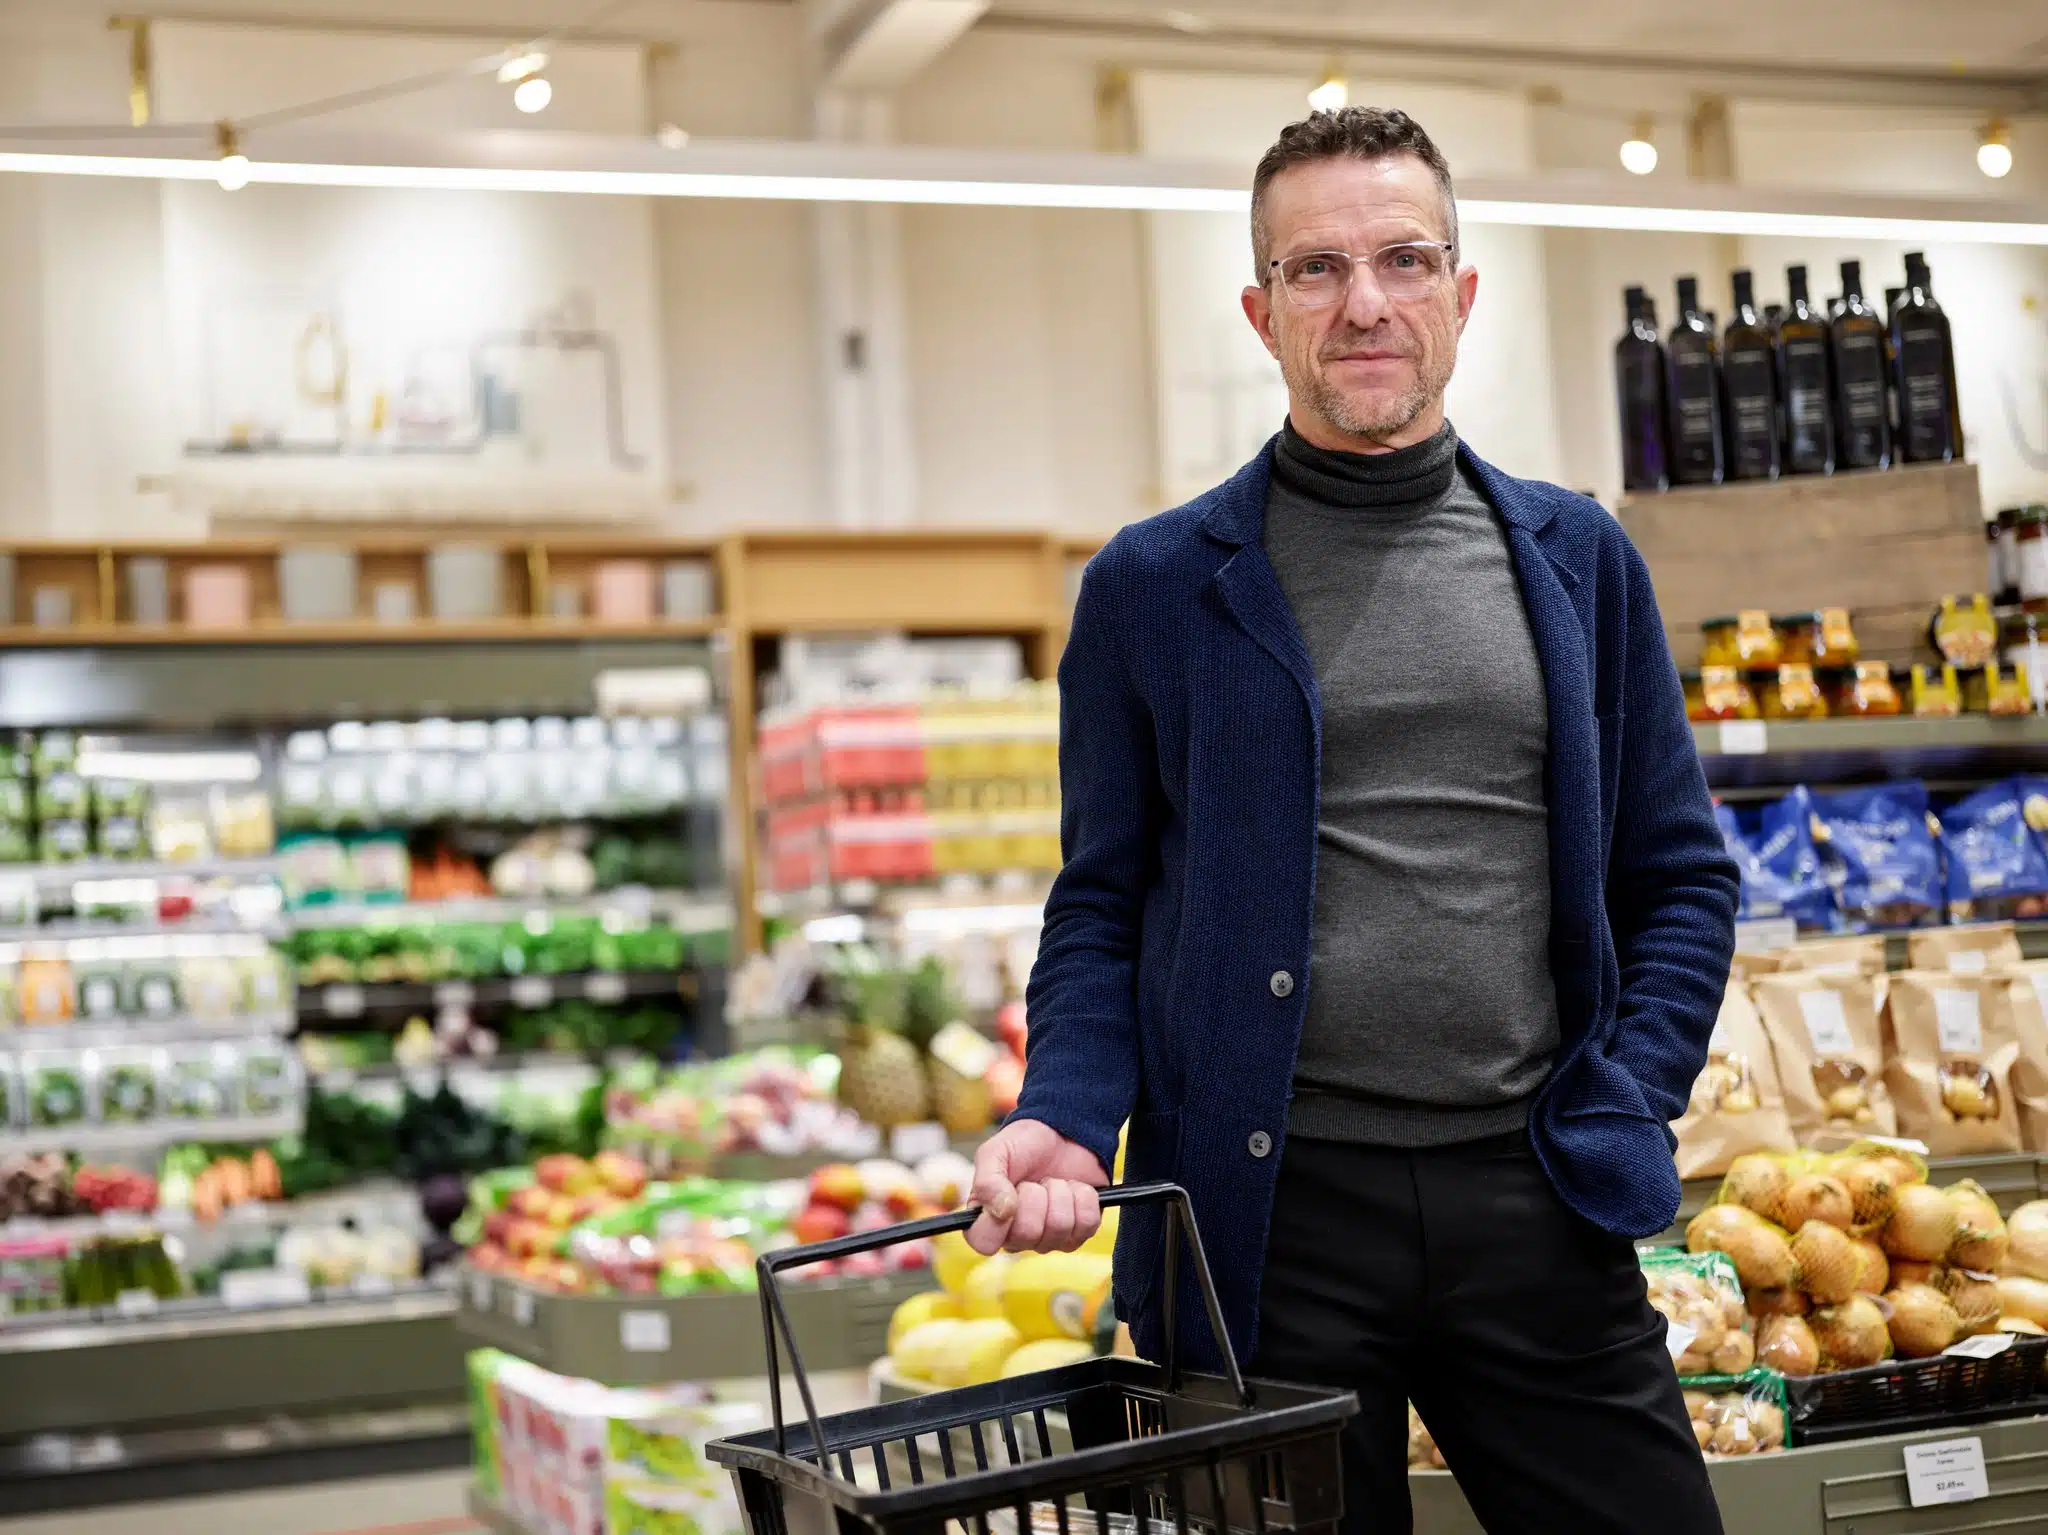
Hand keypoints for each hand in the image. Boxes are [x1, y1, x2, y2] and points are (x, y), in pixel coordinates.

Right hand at [967, 1118, 1108, 1255]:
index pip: (985, 1244)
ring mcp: (1048, 1238)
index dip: (998, 1222)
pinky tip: (1072, 1187)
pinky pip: (1086, 1224)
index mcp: (988, 1220)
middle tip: (1033, 1181)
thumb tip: (1001, 1212)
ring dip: (1059, 1193)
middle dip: (1035, 1196)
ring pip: (1059, 1228)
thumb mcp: (996, 1152)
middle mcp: (1016, 1236)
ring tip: (1053, 1181)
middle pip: (1027, 1234)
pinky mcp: (1078, 1233)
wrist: (1062, 1133)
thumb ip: (987, 1181)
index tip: (1009, 1195)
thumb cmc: (1023, 1145)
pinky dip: (1083, 1197)